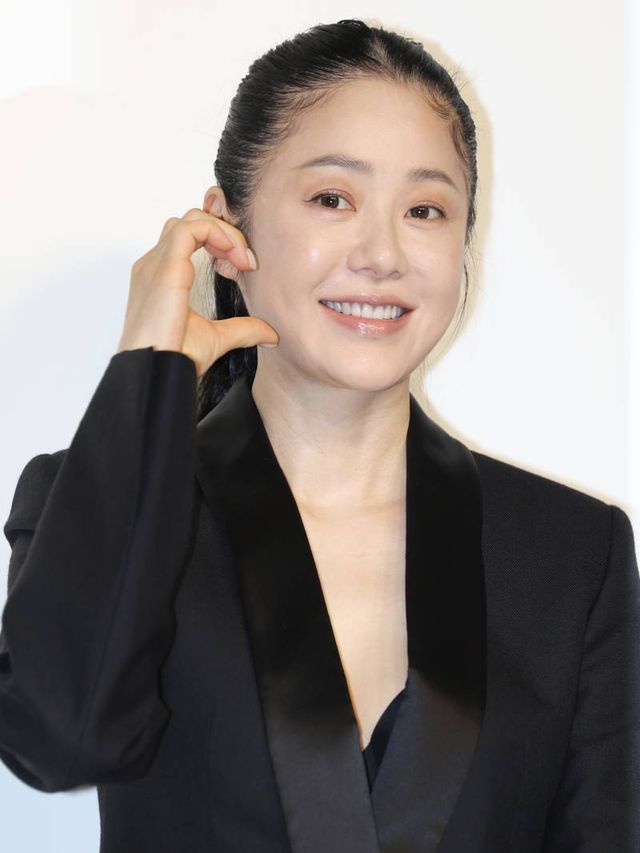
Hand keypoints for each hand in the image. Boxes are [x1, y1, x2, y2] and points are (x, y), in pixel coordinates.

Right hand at [117, 208, 278, 376]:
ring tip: (242, 258)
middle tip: (246, 260)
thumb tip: (270, 334)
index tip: (245, 266)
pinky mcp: (164, 267)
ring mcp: (157, 263)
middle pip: (189, 222)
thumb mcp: (217, 338)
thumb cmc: (174, 357)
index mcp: (162, 277)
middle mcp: (156, 265)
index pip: (190, 238)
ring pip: (190, 219)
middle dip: (223, 232)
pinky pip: (191, 228)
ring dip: (223, 231)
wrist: (155, 371)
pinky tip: (234, 256)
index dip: (221, 242)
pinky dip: (217, 233)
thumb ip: (243, 330)